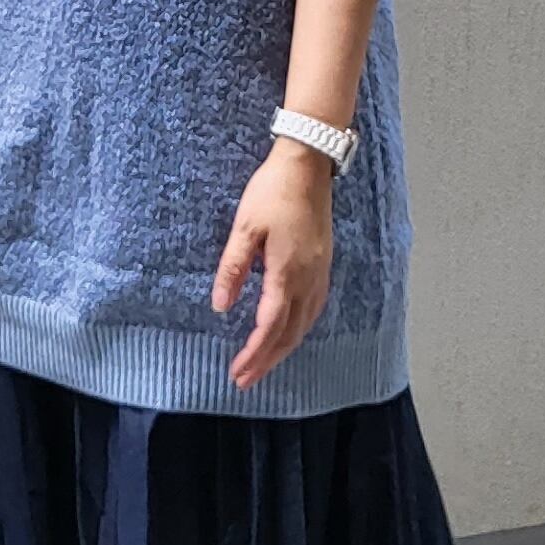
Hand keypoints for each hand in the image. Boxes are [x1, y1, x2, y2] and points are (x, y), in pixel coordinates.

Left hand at [212, 140, 334, 391]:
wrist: (308, 164)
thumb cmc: (272, 191)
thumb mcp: (244, 227)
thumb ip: (233, 268)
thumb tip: (221, 306)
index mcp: (287, 272)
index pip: (270, 326)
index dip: (254, 353)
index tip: (237, 372)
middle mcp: (308, 279)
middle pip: (290, 333)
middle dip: (267, 360)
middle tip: (245, 380)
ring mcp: (320, 272)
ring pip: (304, 324)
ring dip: (284, 348)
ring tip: (264, 364)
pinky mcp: (323, 263)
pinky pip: (314, 309)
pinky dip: (299, 329)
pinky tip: (290, 331)